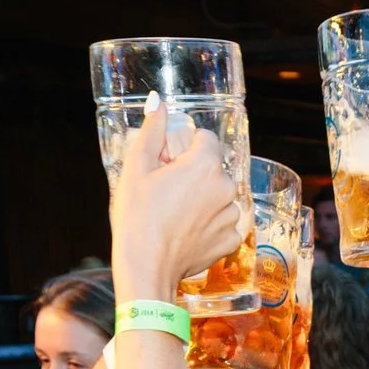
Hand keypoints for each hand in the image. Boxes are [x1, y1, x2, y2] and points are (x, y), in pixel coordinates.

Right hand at [111, 97, 245, 305]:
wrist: (145, 267)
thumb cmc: (137, 217)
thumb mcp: (137, 167)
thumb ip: (152, 130)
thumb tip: (157, 101)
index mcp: (205, 165)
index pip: (206, 139)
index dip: (185, 148)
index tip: (169, 162)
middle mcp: (225, 188)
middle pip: (213, 168)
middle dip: (194, 174)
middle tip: (167, 192)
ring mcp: (231, 216)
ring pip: (219, 196)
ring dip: (203, 200)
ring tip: (175, 215)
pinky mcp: (231, 240)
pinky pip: (223, 223)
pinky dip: (209, 225)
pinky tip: (187, 232)